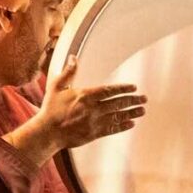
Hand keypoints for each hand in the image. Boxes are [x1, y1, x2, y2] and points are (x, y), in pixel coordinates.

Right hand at [13, 57, 143, 163]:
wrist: (48, 132)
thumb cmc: (51, 109)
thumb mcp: (57, 86)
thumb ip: (68, 72)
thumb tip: (74, 58)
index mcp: (85, 96)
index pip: (109, 91)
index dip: (123, 89)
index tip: (133, 87)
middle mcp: (93, 109)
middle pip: (118, 103)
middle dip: (133, 100)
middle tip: (144, 99)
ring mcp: (94, 122)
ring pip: (118, 116)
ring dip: (131, 113)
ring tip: (142, 110)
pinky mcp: (94, 134)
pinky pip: (112, 130)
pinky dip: (122, 126)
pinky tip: (131, 124)